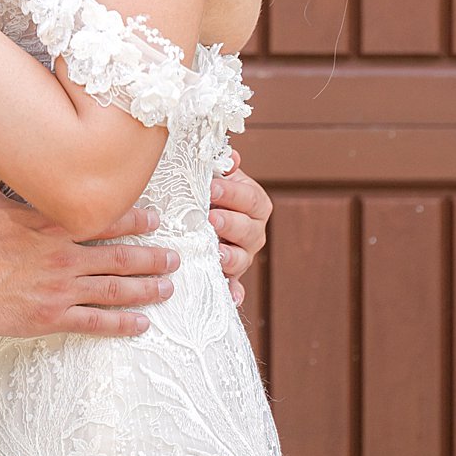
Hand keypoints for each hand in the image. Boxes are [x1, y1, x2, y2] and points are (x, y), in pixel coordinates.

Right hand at [0, 160, 178, 339]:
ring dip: (146, 289)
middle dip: (152, 258)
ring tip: (167, 288)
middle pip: (121, 256)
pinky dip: (121, 324)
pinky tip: (141, 324)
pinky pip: (94, 322)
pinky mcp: (50, 316)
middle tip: (174, 259)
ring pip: (115, 289)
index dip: (135, 220)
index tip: (154, 220)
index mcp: (53, 224)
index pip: (105, 219)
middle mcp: (65, 255)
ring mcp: (61, 288)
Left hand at [212, 151, 270, 306]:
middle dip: (230, 224)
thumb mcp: (216, 176)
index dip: (232, 194)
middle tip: (211, 219)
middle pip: (249, 230)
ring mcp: (243, 255)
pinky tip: (231, 297)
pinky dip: (234, 293)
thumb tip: (230, 157)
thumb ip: (222, 166)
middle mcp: (253, 232)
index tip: (212, 188)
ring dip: (230, 257)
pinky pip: (235, 287)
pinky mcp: (230, 276)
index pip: (250, 199)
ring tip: (217, 253)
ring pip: (242, 258)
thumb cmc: (207, 192)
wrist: (200, 215)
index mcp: (254, 204)